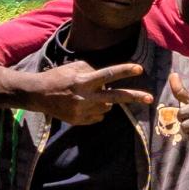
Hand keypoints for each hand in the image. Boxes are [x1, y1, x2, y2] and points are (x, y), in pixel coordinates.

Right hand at [30, 59, 152, 124]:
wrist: (38, 95)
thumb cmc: (59, 77)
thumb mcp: (75, 68)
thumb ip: (94, 71)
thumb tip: (111, 78)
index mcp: (83, 81)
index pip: (108, 74)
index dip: (125, 71)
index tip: (139, 69)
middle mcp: (84, 97)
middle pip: (115, 98)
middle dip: (133, 97)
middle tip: (150, 98)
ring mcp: (82, 112)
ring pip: (107, 107)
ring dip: (105, 101)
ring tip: (90, 96)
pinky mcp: (80, 121)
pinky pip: (99, 117)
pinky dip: (97, 110)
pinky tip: (84, 105)